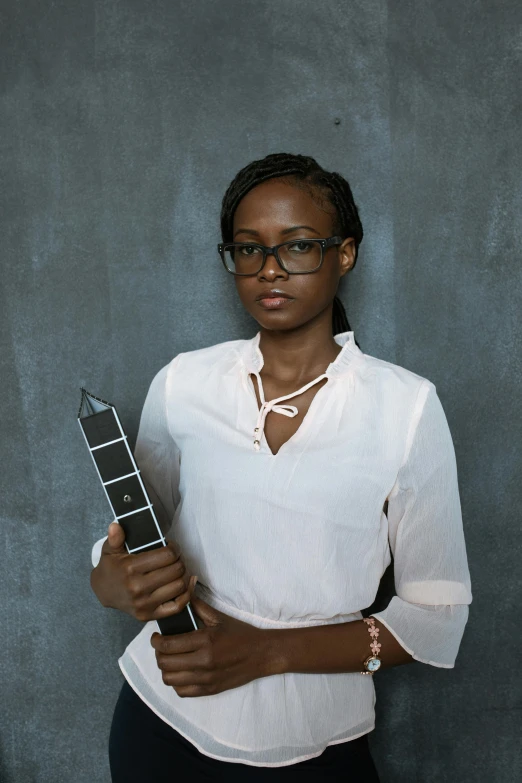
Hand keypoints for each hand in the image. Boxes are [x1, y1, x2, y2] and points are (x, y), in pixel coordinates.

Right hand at [90, 522, 196, 621]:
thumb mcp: (110, 550)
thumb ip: (115, 538)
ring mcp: (144, 604)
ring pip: (179, 586)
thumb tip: (115, 526)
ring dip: (183, 575)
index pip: (167, 555)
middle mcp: (137, 588)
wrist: (103, 592)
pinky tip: (188, 583)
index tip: (171, 547)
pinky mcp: (149, 615)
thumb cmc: (112, 567)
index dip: (174, 548)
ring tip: (177, 568)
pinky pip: (177, 607)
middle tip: (175, 558)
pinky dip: (187, 594)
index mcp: (130, 569)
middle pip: (176, 570)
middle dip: (179, 560)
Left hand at [150, 594, 271, 697]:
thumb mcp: (219, 617)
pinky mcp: (209, 690)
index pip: (168, 645)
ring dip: (165, 669)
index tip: (155, 636)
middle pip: (165, 664)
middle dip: (158, 654)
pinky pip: (181, 691)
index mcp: (205, 641)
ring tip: (170, 659)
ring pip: (170, 680)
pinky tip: (180, 672)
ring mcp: (206, 679)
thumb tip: (182, 592)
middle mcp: (203, 662)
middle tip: (161, 646)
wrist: (261, 654)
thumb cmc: (240, 633)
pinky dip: (176, 682)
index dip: (155, 641)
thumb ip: (198, 606)